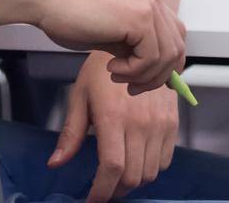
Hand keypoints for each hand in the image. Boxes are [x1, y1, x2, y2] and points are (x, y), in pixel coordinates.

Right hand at [32, 0, 185, 91]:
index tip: (149, 81)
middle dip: (157, 76)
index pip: (176, 36)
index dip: (168, 64)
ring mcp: (147, 5)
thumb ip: (135, 45)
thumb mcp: (112, 33)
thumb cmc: (69, 16)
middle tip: (132, 87)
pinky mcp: (138, 17)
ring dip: (143, 76)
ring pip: (166, 56)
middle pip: (177, 48)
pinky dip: (133, 71)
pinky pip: (150, 58)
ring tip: (117, 76)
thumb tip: (156, 70)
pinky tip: (111, 67)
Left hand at [49, 51, 178, 201]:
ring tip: (118, 175)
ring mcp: (160, 122)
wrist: (135, 41)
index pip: (111, 168)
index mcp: (114, 116)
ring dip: (133, 181)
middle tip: (102, 189)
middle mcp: (140, 122)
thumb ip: (71, 133)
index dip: (101, 192)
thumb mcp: (80, 95)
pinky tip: (137, 160)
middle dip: (115, 190)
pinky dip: (151, 168)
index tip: (92, 200)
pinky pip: (165, 160)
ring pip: (150, 173)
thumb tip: (56, 162)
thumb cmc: (102, 67)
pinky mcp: (172, 121)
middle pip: (132, 177)